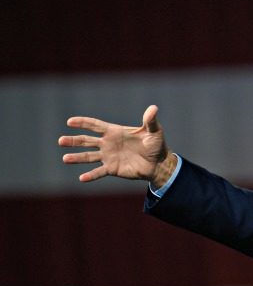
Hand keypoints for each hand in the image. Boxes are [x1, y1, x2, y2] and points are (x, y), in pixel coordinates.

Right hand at [58, 105, 175, 186]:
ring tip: (65, 158)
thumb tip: (153, 108)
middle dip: (74, 140)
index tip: (70, 121)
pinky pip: (99, 172)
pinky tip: (81, 178)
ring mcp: (109, 156)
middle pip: (87, 141)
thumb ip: (151, 120)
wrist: (158, 163)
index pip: (96, 126)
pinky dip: (90, 175)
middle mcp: (108, 143)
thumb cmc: (156, 144)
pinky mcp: (112, 169)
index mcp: (115, 132)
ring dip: (77, 158)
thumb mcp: (154, 131)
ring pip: (89, 157)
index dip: (83, 123)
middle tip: (61, 141)